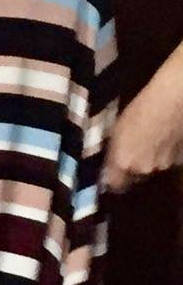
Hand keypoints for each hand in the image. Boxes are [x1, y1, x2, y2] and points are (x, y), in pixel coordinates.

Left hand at [101, 77, 182, 191]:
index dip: (114, 179)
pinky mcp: (182, 159)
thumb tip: (110, 167)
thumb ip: (113, 153)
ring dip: (154, 158)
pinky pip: (172, 161)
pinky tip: (169, 137)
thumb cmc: (140, 109)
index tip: (114, 172)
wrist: (173, 100)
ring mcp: (165, 164)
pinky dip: (170, 153)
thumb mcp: (116, 131)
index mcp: (124, 163)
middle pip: (136, 175)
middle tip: (138, 149)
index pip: (115, 184)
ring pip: (155, 167)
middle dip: (135, 166)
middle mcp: (144, 168)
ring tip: (156, 139)